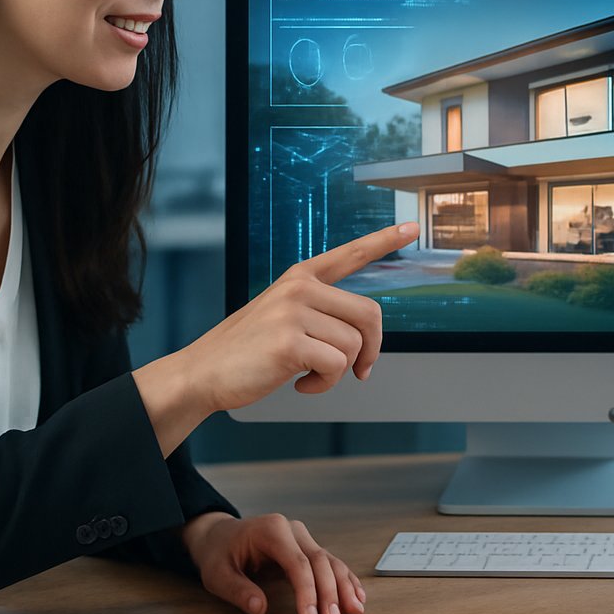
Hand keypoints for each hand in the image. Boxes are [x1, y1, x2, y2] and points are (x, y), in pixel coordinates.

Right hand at [184, 222, 417, 412]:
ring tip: (309, 374)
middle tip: (360, 370)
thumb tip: (364, 338)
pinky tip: (300, 384)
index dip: (383, 241)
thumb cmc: (247, 350)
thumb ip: (320, 314)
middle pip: (369, 313)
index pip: (350, 254)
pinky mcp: (289, 342)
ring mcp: (293, 312)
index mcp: (300, 277)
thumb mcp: (283, 317)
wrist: (202, 373)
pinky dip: (325, 384)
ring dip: (338, 371)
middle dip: (372, 348)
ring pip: (353, 345)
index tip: (411, 228)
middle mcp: (299, 288)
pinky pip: (337, 366)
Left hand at [184, 512, 366, 613]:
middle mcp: (292, 530)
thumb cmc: (218, 553)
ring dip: (344, 586)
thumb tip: (260, 609)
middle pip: (320, 561)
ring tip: (354, 610)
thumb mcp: (217, 574)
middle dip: (330, 593)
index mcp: (272, 530)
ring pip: (331, 561)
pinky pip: (330, 562)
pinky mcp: (306, 547)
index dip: (308, 592)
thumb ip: (238, 590)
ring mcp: (302, 537)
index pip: (298, 563)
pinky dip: (345, 579)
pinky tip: (356, 595)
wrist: (219, 536)